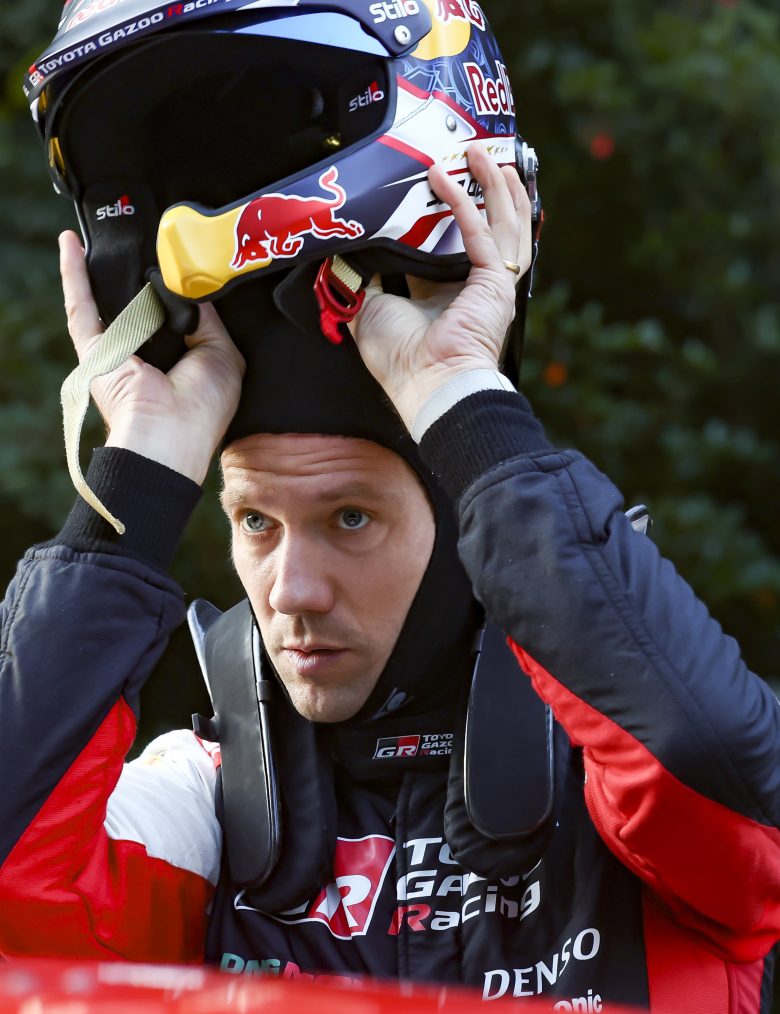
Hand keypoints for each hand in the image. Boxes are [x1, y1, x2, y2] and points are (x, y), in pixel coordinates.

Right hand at [60, 230, 244, 483]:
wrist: (171, 434)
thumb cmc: (204, 405)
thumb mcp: (223, 352)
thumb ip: (207, 318)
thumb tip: (190, 288)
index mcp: (182, 360)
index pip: (175, 316)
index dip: (176, 287)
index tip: (176, 254)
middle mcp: (148, 355)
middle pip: (138, 303)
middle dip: (137, 272)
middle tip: (139, 232)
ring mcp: (118, 352)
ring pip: (105, 300)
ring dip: (99, 267)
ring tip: (101, 227)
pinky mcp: (94, 351)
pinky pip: (81, 306)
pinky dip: (73, 274)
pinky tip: (70, 243)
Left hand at [348, 143, 531, 430]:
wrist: (427, 384)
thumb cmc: (401, 360)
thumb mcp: (369, 308)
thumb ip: (362, 276)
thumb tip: (343, 250)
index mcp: (446, 293)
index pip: (456, 242)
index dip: (452, 210)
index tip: (439, 178)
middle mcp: (473, 285)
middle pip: (492, 225)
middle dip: (487, 188)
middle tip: (475, 153)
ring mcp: (491, 284)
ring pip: (505, 223)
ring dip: (494, 185)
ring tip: (482, 152)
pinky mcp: (495, 283)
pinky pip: (482, 233)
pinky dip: (465, 203)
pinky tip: (449, 177)